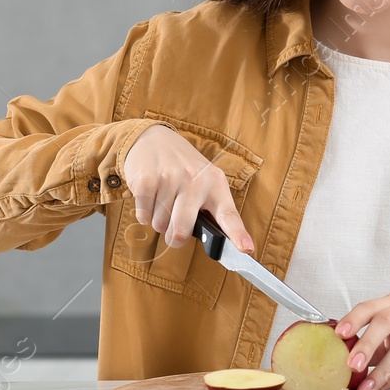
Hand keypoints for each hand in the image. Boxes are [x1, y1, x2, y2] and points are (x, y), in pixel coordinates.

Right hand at [121, 124, 254, 252]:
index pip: (229, 215)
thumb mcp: (205, 181)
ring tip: (163, 198)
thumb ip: (209, 209)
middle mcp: (195, 181)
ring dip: (158, 220)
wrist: (155, 139)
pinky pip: (143, 217)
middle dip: (174, 237)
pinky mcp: (147, 180)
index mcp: (215, 184)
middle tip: (174, 224)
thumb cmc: (184, 169)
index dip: (237, 235)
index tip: (246, 250)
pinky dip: (145, 212)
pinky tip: (151, 195)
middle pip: (180, 231)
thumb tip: (213, 243)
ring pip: (159, 226)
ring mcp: (170, 179)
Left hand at [335, 293, 389, 389]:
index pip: (370, 306)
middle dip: (366, 344)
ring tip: (368, 387)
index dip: (354, 319)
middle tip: (352, 365)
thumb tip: (345, 362)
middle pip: (385, 320)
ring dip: (383, 370)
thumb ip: (374, 347)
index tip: (338, 334)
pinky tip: (388, 384)